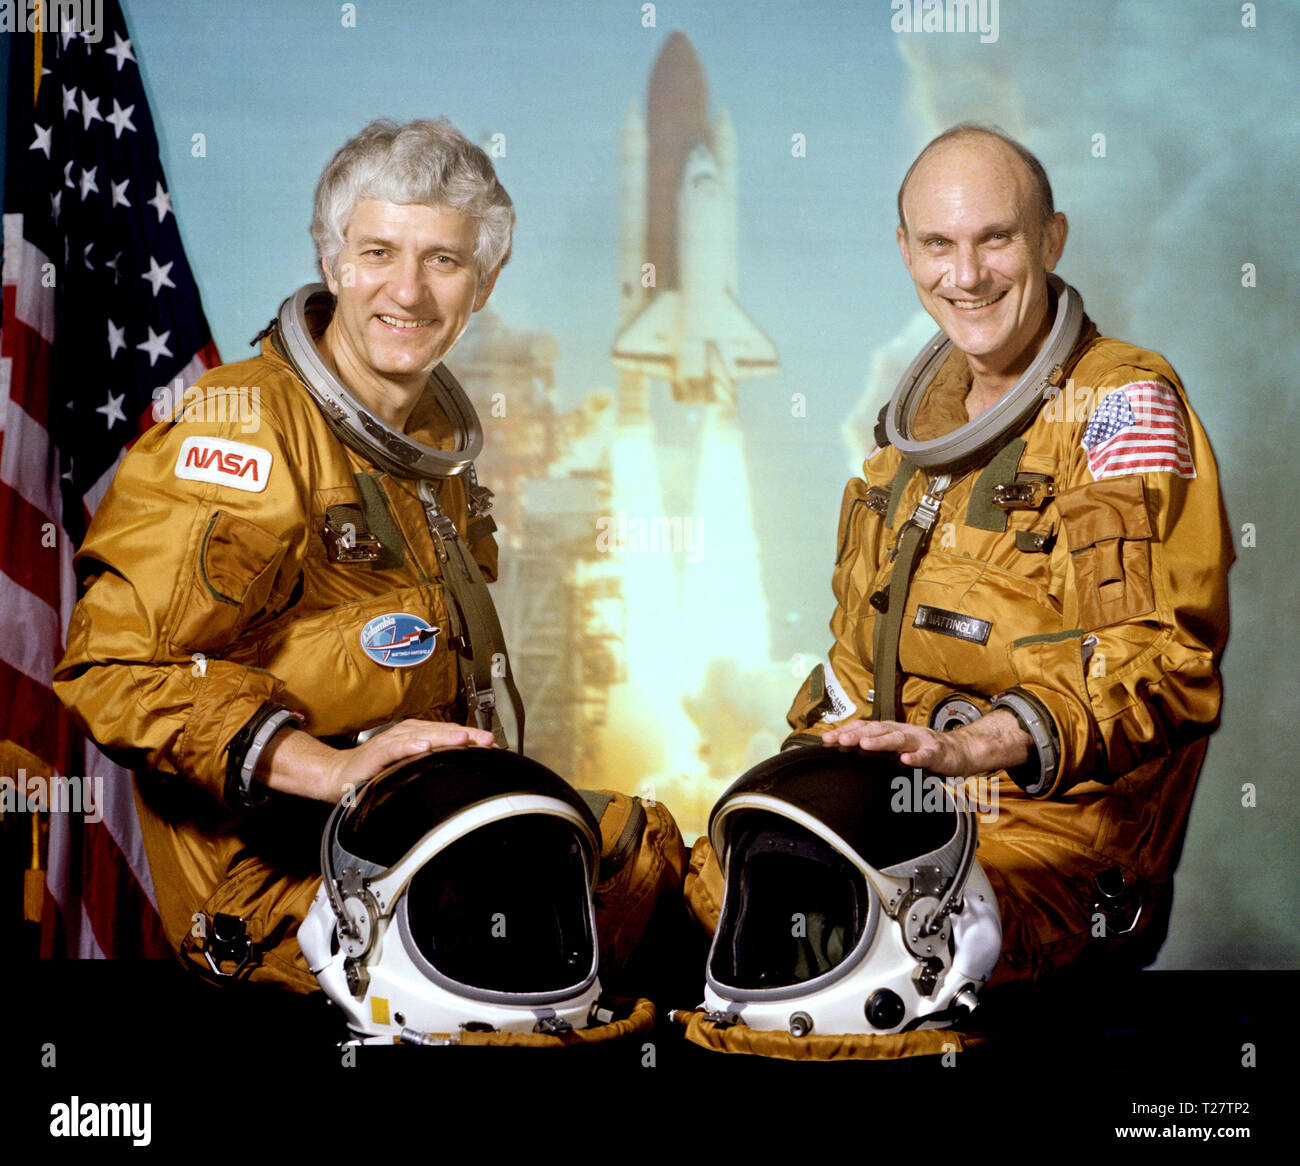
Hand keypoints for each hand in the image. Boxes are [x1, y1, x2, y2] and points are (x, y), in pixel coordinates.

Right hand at [258, 719, 496, 802]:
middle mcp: (405, 734)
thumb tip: (462, 771)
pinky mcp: (374, 754)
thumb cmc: (375, 773)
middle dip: (464, 734)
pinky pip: (393, 748)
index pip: (447, 733)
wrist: (337, 777)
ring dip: (442, 736)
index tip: (493, 744)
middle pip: (439, 730)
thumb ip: (430, 765)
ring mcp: (390, 742)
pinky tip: (422, 746)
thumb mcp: (408, 768)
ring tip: (462, 738)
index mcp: (415, 736)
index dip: (470, 736)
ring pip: (420, 735)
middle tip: (486, 740)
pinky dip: (408, 746)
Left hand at [820, 709, 1030, 776]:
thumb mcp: (897, 749)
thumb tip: (846, 753)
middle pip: (877, 729)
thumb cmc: (925, 751)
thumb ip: (876, 751)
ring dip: (881, 741)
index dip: (845, 732)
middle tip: (839, 740)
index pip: (864, 728)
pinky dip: (916, 757)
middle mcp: (903, 731)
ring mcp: (921, 740)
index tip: (825, 740)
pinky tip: (907, 760)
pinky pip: (926, 755)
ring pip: (899, 738)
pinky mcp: (938, 752)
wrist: (961, 751)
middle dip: (857, 734)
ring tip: (865, 744)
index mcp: (891, 731)